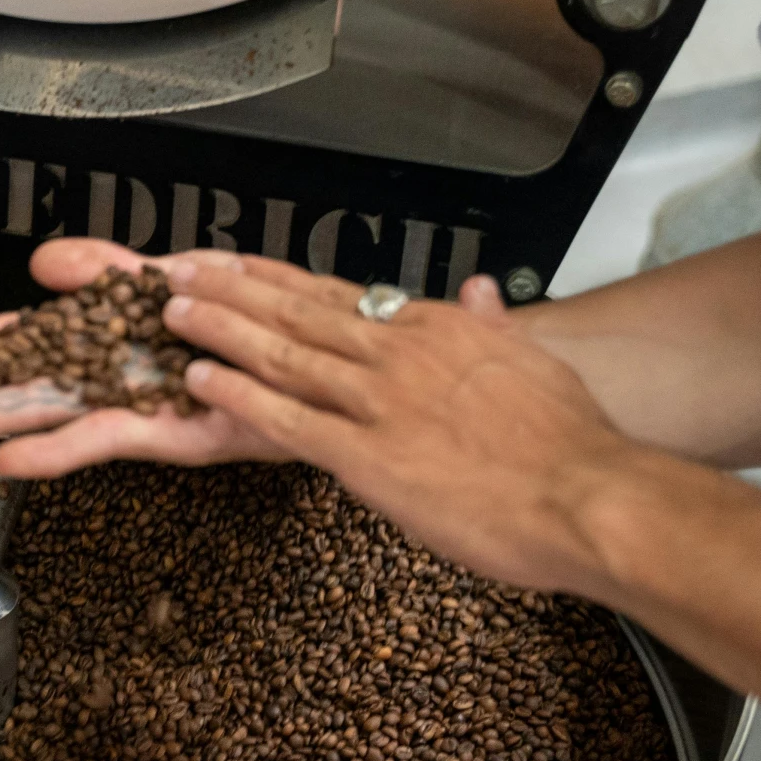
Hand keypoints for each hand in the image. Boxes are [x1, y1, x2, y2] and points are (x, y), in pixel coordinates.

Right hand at [0, 239, 285, 476]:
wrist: (322, 353)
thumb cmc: (252, 318)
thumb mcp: (172, 276)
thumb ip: (107, 270)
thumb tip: (43, 260)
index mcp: (97, 336)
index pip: (8, 342)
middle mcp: (104, 375)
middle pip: (6, 381)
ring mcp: (129, 405)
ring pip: (41, 412)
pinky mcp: (172, 431)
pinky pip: (107, 439)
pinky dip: (57, 450)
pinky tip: (7, 462)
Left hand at [163, 254, 644, 594]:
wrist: (587, 495)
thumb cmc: (571, 443)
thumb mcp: (534, 366)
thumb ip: (494, 327)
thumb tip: (481, 291)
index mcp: (435, 332)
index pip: (340, 296)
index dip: (280, 280)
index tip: (238, 265)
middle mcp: (398, 355)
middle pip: (297, 313)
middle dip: (232, 291)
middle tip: (181, 272)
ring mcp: (377, 404)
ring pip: (282, 354)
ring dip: (221, 329)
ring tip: (173, 312)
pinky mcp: (367, 457)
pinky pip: (287, 419)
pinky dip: (239, 396)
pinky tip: (202, 381)